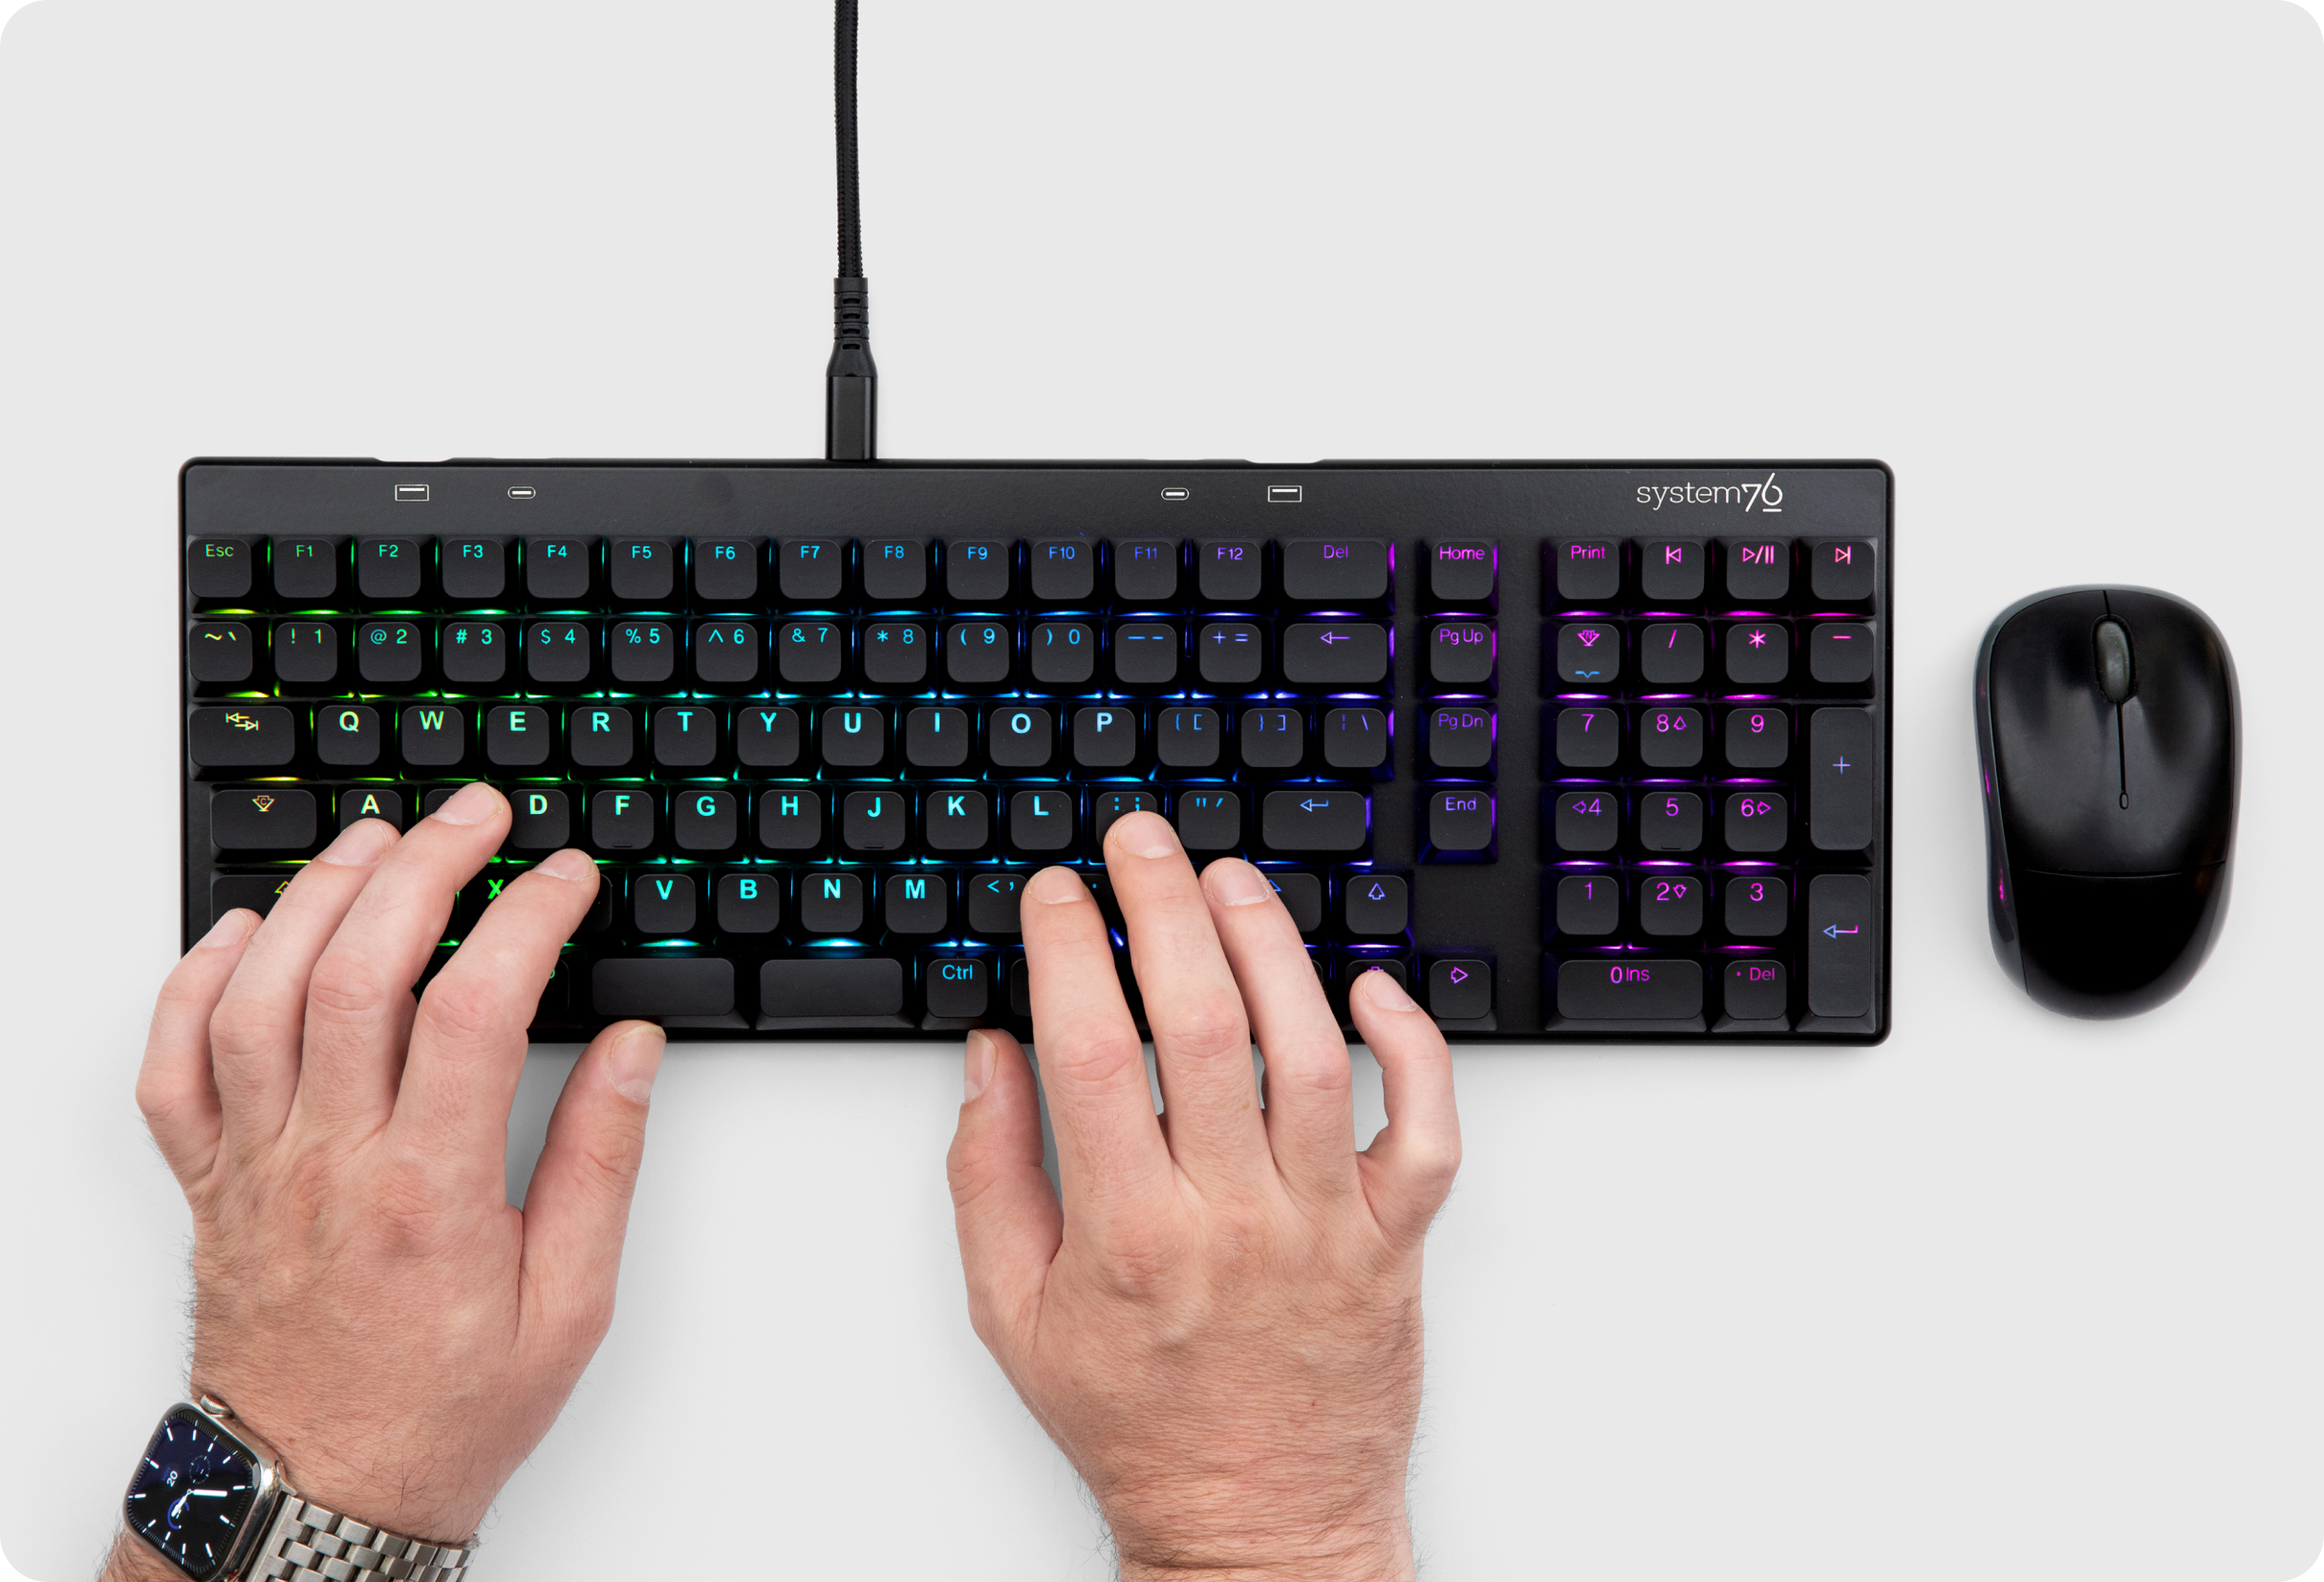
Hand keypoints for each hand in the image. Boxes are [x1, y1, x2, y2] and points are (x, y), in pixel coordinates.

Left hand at [112, 784, 662, 1577]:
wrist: (318, 1489)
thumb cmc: (441, 1408)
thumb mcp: (568, 1303)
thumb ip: (598, 1164)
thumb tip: (631, 1053)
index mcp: (425, 1192)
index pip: (471, 1008)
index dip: (524, 919)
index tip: (563, 879)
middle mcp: (327, 1163)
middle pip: (354, 971)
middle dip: (421, 867)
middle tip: (474, 819)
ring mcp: (256, 1166)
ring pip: (258, 996)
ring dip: (317, 899)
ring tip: (375, 842)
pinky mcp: (210, 1181)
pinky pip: (172, 1065)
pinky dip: (196, 981)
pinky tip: (245, 931)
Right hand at [947, 813, 1460, 1581]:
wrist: (1259, 1522)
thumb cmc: (1139, 1423)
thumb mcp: (1012, 1315)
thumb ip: (988, 1177)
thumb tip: (994, 1055)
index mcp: (1127, 1235)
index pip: (1093, 1054)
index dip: (1070, 951)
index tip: (1058, 895)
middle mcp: (1232, 1219)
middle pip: (1203, 1025)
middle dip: (1162, 909)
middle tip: (1141, 843)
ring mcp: (1325, 1225)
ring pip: (1310, 1052)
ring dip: (1269, 946)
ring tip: (1228, 881)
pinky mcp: (1396, 1239)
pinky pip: (1426, 1127)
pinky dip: (1414, 1048)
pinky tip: (1372, 989)